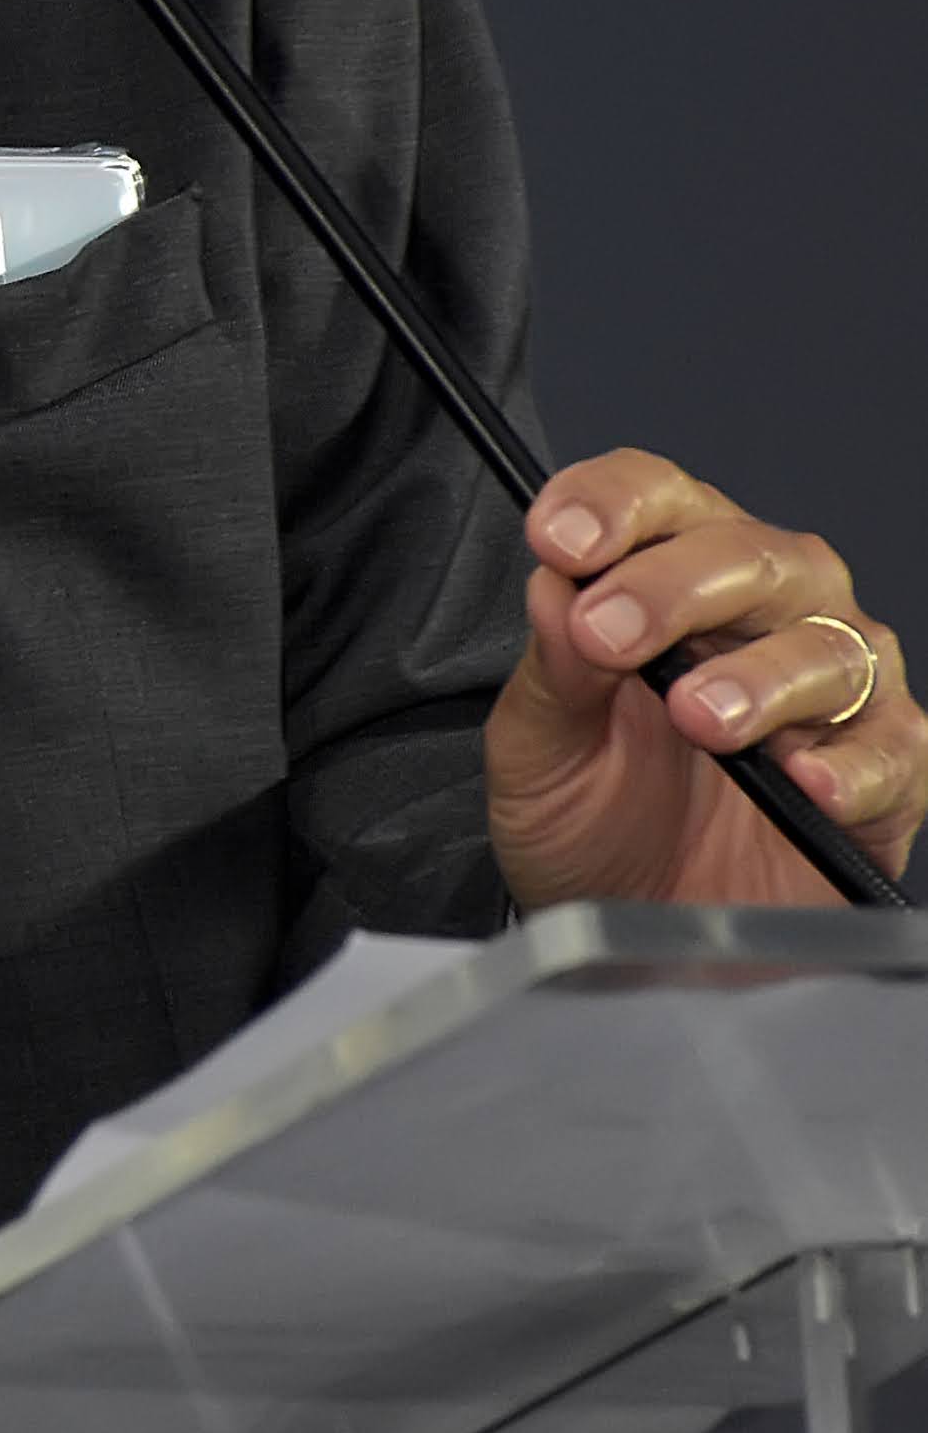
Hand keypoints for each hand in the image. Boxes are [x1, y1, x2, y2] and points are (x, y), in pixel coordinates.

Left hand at [486, 447, 922, 908]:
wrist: (634, 935)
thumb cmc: (591, 824)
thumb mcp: (540, 750)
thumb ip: (553, 669)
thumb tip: (554, 585)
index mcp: (670, 580)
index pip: (658, 498)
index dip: (612, 504)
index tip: (559, 539)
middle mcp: (767, 614)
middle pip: (751, 554)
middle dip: (675, 586)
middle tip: (611, 635)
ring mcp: (834, 689)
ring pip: (828, 644)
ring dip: (759, 676)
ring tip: (700, 717)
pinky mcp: (885, 774)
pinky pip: (892, 749)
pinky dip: (851, 762)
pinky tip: (804, 778)